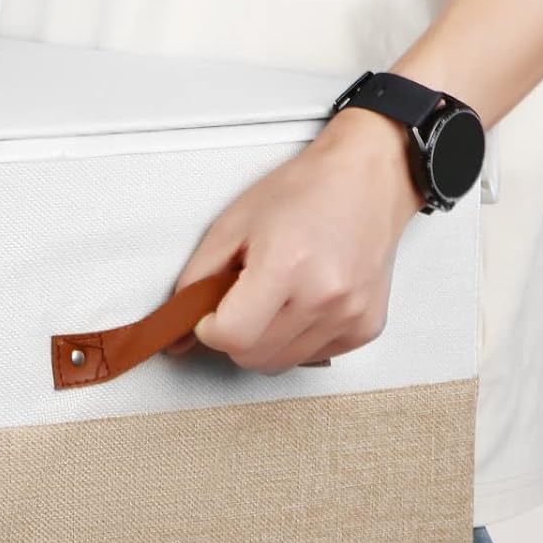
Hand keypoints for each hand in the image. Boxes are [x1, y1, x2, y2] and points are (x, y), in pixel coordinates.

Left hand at [171, 109, 424, 373]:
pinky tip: (303, 302)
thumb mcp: (231, 225)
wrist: (367, 180)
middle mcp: (324, 295)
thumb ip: (196, 280)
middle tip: (241, 300)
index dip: (210, 330)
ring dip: (265, 340)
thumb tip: (175, 330)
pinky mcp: (367, 326)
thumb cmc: (302, 193)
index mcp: (286, 265)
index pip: (233, 337)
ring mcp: (351, 314)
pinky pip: (313, 356)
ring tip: (275, 297)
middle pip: (254, 357)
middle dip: (234, 337)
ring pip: (282, 363)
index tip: (210, 314)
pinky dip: (297, 339)